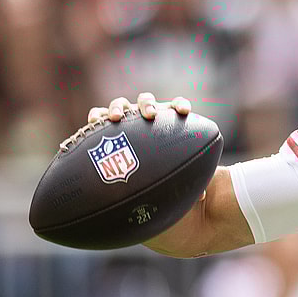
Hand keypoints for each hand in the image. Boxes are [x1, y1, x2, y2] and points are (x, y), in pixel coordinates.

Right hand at [85, 93, 204, 201]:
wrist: (136, 175)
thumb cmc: (162, 171)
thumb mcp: (175, 174)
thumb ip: (186, 178)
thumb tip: (203, 195)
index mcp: (166, 121)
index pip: (176, 106)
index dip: (180, 105)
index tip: (184, 112)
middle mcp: (144, 116)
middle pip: (146, 101)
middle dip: (148, 105)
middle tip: (150, 115)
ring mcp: (125, 119)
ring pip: (121, 104)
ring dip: (119, 108)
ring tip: (115, 118)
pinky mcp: (105, 125)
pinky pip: (98, 115)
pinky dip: (97, 116)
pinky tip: (95, 122)